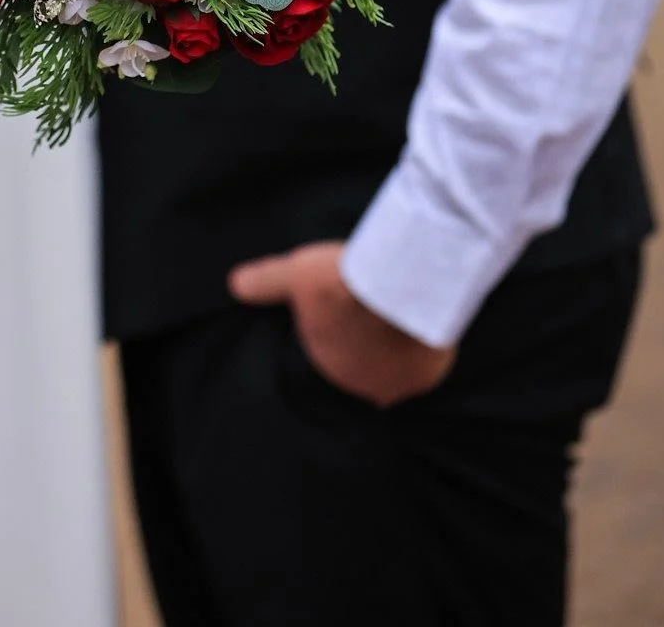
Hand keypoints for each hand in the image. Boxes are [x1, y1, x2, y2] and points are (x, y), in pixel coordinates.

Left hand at [229, 240, 455, 406]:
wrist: (400, 279)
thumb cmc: (343, 280)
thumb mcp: (296, 275)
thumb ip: (268, 282)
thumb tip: (235, 284)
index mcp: (329, 370)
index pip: (331, 360)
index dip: (338, 336)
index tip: (345, 316)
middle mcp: (363, 388)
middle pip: (364, 370)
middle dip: (365, 347)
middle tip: (370, 314)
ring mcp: (398, 385)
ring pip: (394, 371)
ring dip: (394, 351)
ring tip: (396, 320)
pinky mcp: (429, 374)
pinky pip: (425, 369)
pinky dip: (423, 352)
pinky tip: (420, 329)